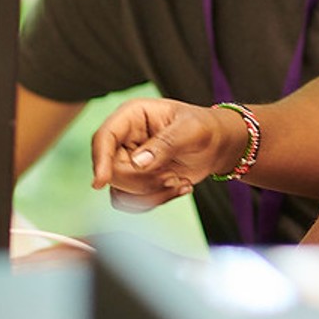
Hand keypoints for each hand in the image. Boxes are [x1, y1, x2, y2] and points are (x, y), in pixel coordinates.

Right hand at [89, 98, 238, 212]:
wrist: (217, 146)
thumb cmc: (204, 128)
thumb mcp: (190, 131)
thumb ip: (165, 144)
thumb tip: (137, 163)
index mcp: (132, 116)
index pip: (104, 137)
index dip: (100, 160)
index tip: (100, 182)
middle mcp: (125, 139)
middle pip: (111, 170)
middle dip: (141, 181)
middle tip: (171, 177)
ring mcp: (128, 162)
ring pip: (120, 190)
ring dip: (150, 193)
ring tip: (177, 180)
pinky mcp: (135, 181)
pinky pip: (132, 202)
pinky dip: (156, 200)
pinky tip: (178, 186)